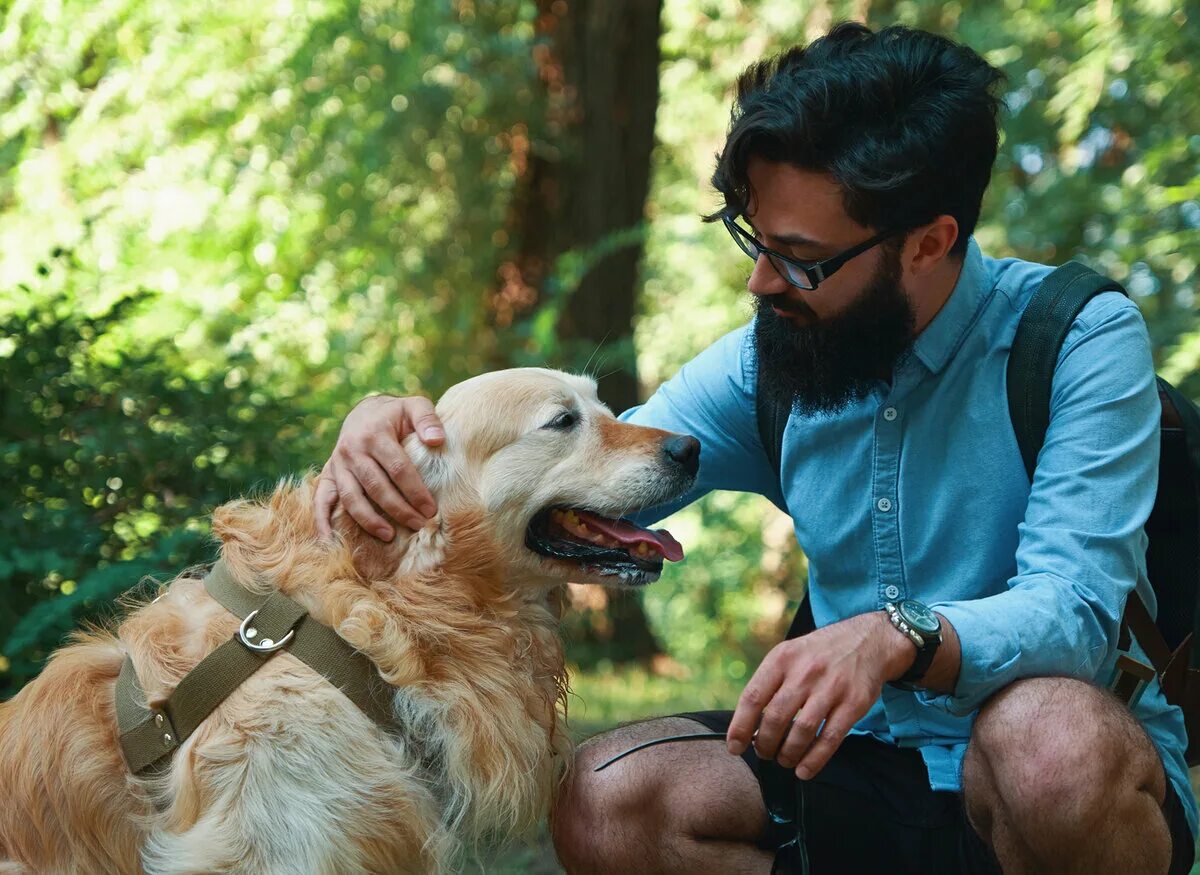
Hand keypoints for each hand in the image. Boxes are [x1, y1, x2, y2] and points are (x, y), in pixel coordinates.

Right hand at [314, 394, 445, 541]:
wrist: (364, 412)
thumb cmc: (395, 414)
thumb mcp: (414, 406)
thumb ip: (428, 420)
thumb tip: (437, 441)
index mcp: (375, 433)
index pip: (398, 468)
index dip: (415, 491)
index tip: (431, 509)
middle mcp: (352, 450)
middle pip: (376, 486)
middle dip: (399, 509)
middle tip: (418, 525)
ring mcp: (337, 464)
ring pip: (352, 498)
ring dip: (369, 520)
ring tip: (389, 536)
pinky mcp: (328, 474)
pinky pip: (321, 500)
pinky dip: (322, 522)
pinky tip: (330, 542)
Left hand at [726, 611, 914, 779]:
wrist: (867, 641)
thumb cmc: (818, 654)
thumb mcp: (789, 654)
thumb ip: (769, 683)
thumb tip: (747, 725)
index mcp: (782, 658)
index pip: (753, 696)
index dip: (740, 726)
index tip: (734, 746)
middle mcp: (805, 671)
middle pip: (776, 717)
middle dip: (765, 744)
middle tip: (764, 753)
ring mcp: (831, 687)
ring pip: (802, 731)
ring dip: (788, 754)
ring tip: (783, 760)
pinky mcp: (854, 703)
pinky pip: (830, 738)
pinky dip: (814, 760)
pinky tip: (804, 770)